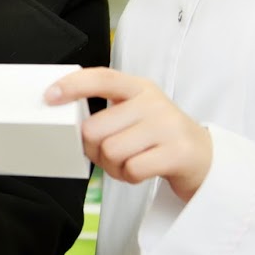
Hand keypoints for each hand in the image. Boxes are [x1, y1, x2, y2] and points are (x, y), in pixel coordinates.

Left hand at [48, 67, 212, 200]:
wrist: (204, 158)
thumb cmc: (158, 136)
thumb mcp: (137, 113)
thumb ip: (108, 113)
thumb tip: (70, 125)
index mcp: (138, 88)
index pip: (101, 78)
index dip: (72, 86)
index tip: (50, 97)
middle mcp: (153, 102)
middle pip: (95, 129)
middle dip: (93, 150)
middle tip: (107, 153)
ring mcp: (167, 126)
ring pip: (111, 151)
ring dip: (112, 166)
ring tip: (127, 162)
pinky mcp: (177, 152)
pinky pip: (131, 169)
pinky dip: (129, 177)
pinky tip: (140, 171)